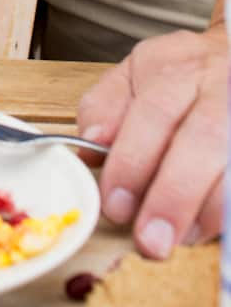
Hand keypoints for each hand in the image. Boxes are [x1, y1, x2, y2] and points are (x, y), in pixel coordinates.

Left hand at [77, 23, 227, 256]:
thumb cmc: (179, 77)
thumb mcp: (133, 76)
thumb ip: (105, 108)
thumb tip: (90, 147)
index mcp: (176, 67)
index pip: (153, 113)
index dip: (133, 163)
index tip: (115, 205)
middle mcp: (220, 84)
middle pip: (204, 138)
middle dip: (174, 195)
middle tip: (152, 239)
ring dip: (211, 209)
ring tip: (184, 238)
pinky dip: (230, 210)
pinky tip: (213, 226)